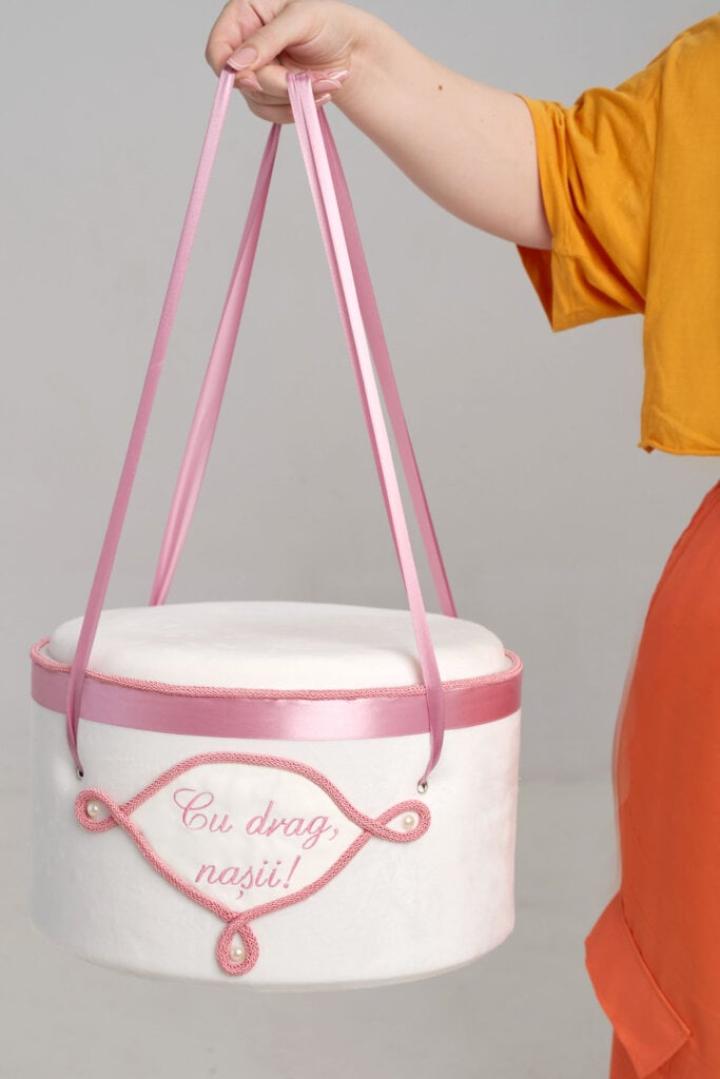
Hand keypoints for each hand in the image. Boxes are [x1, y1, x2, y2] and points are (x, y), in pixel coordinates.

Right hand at [205, 0, 371, 121]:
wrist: (353, 48)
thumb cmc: (330, 22)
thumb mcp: (300, 19)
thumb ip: (267, 40)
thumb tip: (236, 64)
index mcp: (244, 14)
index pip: (218, 49)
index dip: (229, 70)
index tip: (252, 79)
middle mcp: (246, 44)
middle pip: (241, 81)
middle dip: (277, 85)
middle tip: (307, 78)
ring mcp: (257, 71)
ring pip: (257, 101)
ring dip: (292, 98)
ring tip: (323, 82)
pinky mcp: (271, 93)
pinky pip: (271, 113)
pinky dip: (295, 108)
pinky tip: (318, 94)